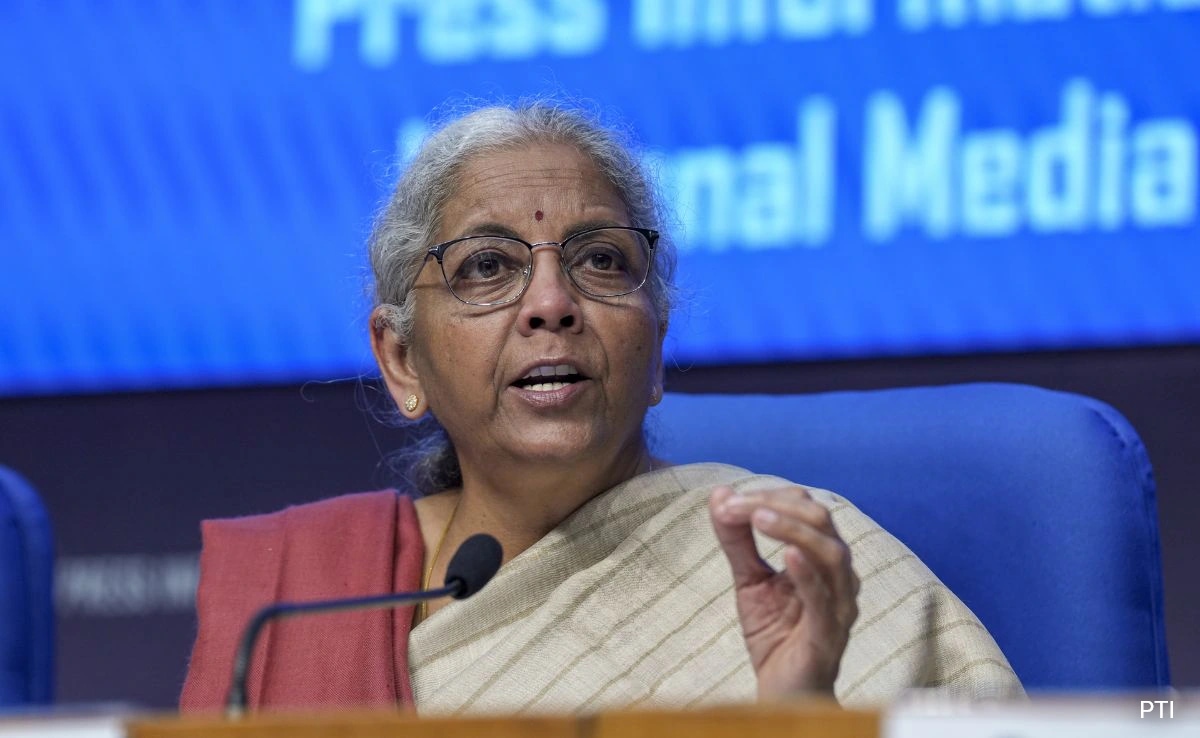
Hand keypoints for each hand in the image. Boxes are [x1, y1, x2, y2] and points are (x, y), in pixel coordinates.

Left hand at [708, 485, 858, 698]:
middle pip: (821, 521)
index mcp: (822, 556)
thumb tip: (719, 495)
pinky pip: (825, 600)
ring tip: (759, 517)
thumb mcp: (748, 580)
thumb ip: (736, 540)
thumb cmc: (774, 634)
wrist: (784, 693)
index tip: (726, 502)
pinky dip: (808, 574)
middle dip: (775, 506)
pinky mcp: (829, 636)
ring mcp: (839, 605)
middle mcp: (838, 575)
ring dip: (792, 530)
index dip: (767, 496)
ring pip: (831, 553)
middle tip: (734, 507)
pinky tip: (788, 555)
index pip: (804, 507)